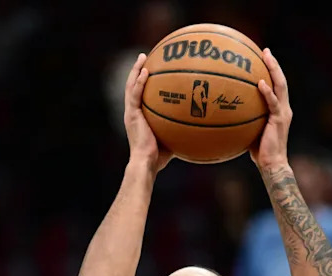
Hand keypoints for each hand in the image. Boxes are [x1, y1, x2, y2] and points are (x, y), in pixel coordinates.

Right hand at [124, 54, 172, 172]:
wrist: (147, 163)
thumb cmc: (160, 157)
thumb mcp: (173, 138)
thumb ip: (181, 127)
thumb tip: (201, 123)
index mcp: (139, 116)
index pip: (139, 94)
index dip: (143, 81)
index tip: (151, 69)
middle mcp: (132, 112)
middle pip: (132, 86)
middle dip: (137, 70)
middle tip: (145, 56)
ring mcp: (130, 113)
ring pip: (130, 86)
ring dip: (136, 70)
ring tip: (143, 57)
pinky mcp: (131, 115)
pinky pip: (135, 95)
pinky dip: (139, 82)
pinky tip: (145, 71)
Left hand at [249, 48, 290, 172]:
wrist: (272, 164)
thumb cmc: (259, 151)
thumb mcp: (249, 131)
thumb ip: (242, 119)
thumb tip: (223, 112)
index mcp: (278, 109)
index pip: (276, 86)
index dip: (271, 71)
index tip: (262, 58)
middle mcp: (283, 108)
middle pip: (280, 81)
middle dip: (273, 64)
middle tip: (265, 51)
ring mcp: (283, 113)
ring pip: (280, 86)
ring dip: (273, 70)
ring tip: (266, 57)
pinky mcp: (279, 120)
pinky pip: (272, 103)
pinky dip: (267, 92)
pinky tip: (259, 83)